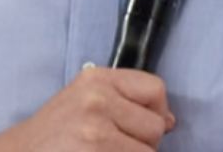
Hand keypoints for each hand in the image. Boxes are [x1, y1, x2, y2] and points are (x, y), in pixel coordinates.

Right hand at [0, 67, 174, 151]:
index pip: (155, 89)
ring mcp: (95, 130)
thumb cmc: (53, 134)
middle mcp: (95, 99)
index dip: (154, 111)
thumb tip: (169, 120)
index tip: (135, 125)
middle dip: (142, 142)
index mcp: (94, 79)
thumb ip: (123, 102)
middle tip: (109, 144)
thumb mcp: (83, 101)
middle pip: (156, 126)